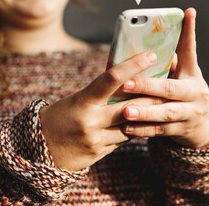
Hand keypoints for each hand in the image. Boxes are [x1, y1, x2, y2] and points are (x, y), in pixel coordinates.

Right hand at [39, 50, 166, 170]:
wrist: (40, 147)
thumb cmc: (59, 116)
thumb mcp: (76, 100)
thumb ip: (99, 94)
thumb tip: (126, 82)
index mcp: (83, 102)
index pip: (111, 79)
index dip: (132, 65)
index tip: (151, 55)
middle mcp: (91, 121)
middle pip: (131, 106)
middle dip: (152, 96)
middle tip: (168, 85)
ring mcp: (96, 139)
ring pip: (131, 127)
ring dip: (143, 116)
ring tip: (155, 106)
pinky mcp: (99, 153)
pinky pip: (123, 141)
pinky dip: (131, 131)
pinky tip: (134, 125)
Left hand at [120, 8, 208, 148]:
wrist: (202, 126)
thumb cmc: (182, 93)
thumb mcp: (181, 77)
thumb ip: (168, 64)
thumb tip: (146, 45)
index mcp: (192, 74)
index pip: (191, 50)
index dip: (189, 32)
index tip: (187, 12)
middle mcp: (194, 92)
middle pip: (169, 88)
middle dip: (147, 85)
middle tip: (126, 84)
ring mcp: (189, 113)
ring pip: (165, 112)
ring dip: (144, 112)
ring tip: (125, 111)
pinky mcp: (181, 130)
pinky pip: (160, 130)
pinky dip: (143, 130)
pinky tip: (126, 128)